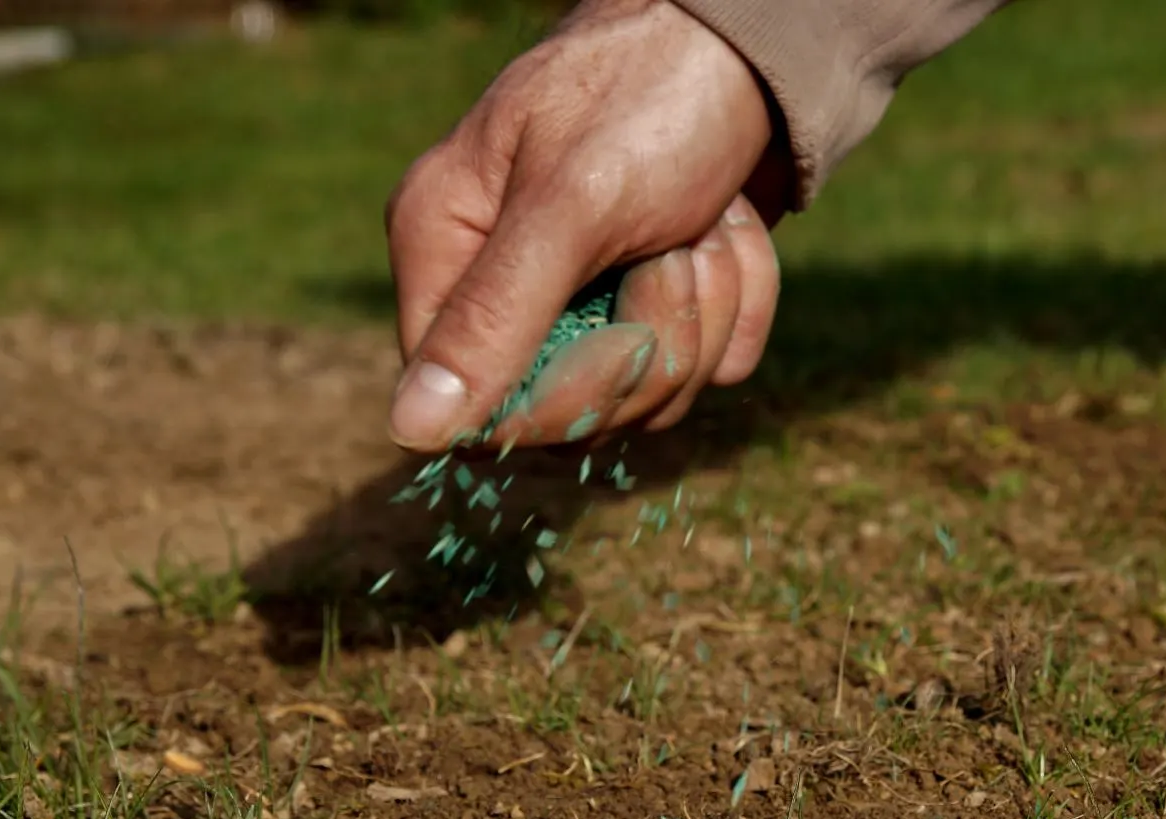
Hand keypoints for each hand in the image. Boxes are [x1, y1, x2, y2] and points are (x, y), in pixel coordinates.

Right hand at [383, 0, 792, 453]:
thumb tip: (411, 431)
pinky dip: (741, 296)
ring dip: (707, 308)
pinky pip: (710, 363)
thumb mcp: (570, 206)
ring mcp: (587, 295)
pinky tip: (731, 226)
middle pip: (573, 412)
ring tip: (704, 220)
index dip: (556, 403)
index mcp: (444, 248)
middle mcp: (503, 282)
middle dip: (653, 339)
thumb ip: (494, 317)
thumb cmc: (649, 97)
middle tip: (673, 246)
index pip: (471, 407)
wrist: (754, 41)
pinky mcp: (659, 299)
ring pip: (654, 392)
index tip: (622, 341)